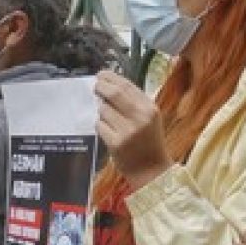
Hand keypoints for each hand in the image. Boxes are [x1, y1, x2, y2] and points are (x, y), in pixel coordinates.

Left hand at [94, 69, 170, 189]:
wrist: (150, 169)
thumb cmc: (148, 142)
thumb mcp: (148, 118)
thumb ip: (133, 103)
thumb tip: (111, 86)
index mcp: (150, 108)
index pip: (128, 86)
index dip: (112, 78)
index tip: (101, 74)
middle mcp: (140, 117)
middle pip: (115, 94)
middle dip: (101, 87)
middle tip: (95, 86)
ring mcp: (127, 130)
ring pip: (104, 110)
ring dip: (101, 111)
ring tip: (109, 119)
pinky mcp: (116, 143)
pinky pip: (100, 126)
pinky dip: (100, 125)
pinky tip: (107, 131)